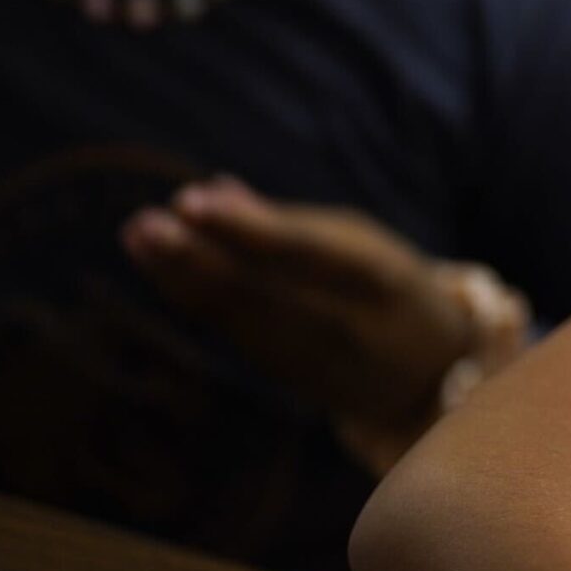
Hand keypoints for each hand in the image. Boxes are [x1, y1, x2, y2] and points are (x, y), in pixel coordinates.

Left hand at [120, 177, 494, 441]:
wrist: (432, 373)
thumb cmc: (390, 287)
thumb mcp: (362, 244)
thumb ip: (289, 223)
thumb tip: (212, 192)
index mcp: (379, 279)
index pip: (305, 253)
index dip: (247, 229)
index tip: (191, 201)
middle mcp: (347, 326)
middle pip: (262, 291)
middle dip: (198, 257)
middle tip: (145, 223)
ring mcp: (317, 360)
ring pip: (238, 316)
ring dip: (182, 276)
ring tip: (138, 234)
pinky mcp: (289, 379)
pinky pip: (236, 334)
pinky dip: (195, 300)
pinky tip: (161, 270)